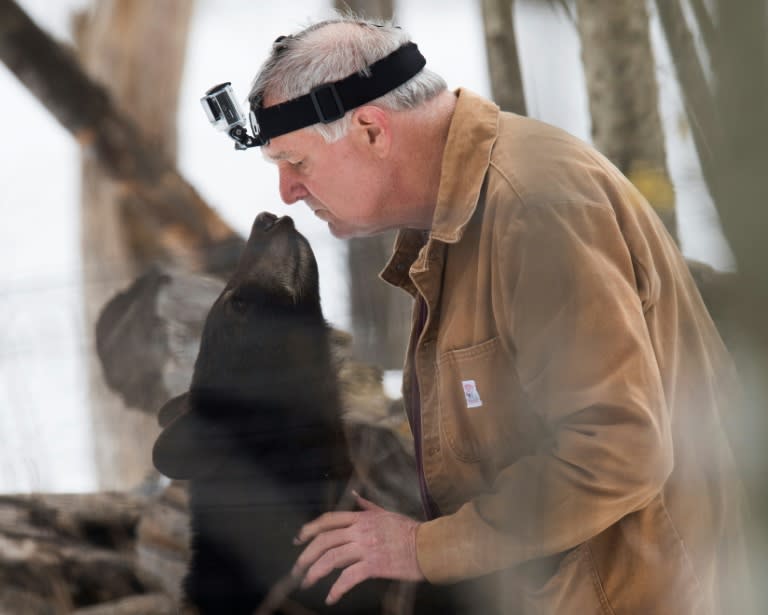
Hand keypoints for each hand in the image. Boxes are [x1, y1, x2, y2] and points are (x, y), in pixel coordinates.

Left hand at [292, 492, 424, 604]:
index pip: (329, 520)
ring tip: (307, 583)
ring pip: (332, 558)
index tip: (298, 539)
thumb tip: (354, 494)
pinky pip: (349, 578)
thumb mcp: (386, 513)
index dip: (310, 529)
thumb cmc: (409, 530)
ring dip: (315, 572)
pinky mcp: (374, 566)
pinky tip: (331, 598)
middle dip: (306, 555)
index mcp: (362, 518)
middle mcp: (360, 531)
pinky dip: (337, 589)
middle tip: (298, 568)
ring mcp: (366, 548)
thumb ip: (367, 505)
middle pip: (325, 540)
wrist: (428, 546)